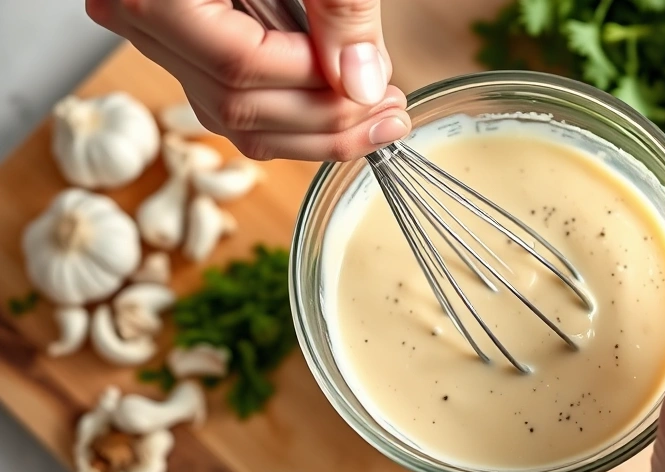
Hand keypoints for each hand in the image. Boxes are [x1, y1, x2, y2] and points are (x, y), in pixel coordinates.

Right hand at [85, 0, 410, 161]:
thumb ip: (339, 4)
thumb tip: (361, 81)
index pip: (241, 65)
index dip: (316, 86)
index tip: (374, 86)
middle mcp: (143, 17)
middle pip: (237, 106)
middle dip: (324, 121)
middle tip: (387, 114)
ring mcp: (159, 37)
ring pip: (235, 120)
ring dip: (312, 133)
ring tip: (374, 118)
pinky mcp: (187, 46)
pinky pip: (233, 104)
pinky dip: (291, 117)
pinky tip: (338, 107)